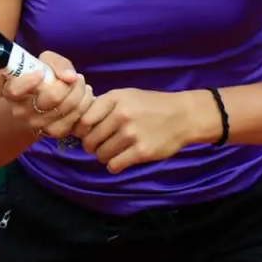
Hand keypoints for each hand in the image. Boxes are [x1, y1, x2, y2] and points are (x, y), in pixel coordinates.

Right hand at [0, 51, 93, 138]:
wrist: (45, 99)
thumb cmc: (44, 76)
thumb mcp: (46, 61)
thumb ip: (57, 64)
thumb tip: (70, 78)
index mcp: (12, 91)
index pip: (15, 90)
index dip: (29, 82)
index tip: (41, 73)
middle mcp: (21, 111)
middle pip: (53, 96)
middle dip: (71, 84)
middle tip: (76, 77)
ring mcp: (37, 124)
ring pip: (69, 107)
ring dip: (81, 93)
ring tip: (81, 85)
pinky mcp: (53, 132)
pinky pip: (76, 119)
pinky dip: (85, 105)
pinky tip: (83, 98)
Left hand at [73, 89, 212, 173]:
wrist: (183, 116)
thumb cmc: (152, 105)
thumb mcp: (127, 96)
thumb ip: (104, 106)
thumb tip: (78, 125)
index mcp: (115, 99)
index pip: (83, 120)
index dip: (81, 131)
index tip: (87, 134)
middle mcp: (121, 115)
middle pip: (90, 140)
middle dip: (92, 147)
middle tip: (101, 145)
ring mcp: (131, 134)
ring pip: (101, 155)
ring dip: (104, 157)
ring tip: (114, 151)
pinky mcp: (141, 151)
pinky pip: (114, 165)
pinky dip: (114, 165)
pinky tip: (121, 160)